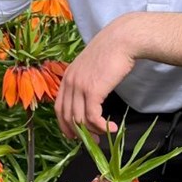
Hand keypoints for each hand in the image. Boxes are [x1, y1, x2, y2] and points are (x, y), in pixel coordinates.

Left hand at [54, 15, 138, 138]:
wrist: (122, 40)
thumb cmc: (112, 51)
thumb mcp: (91, 66)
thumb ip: (86, 80)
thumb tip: (90, 99)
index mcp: (67, 76)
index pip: (59, 107)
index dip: (65, 124)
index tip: (74, 134)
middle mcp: (70, 82)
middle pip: (67, 117)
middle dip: (78, 133)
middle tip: (91, 141)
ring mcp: (79, 86)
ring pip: (79, 119)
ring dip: (93, 131)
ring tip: (104, 135)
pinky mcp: (92, 90)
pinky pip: (92, 117)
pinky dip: (101, 127)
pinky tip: (112, 128)